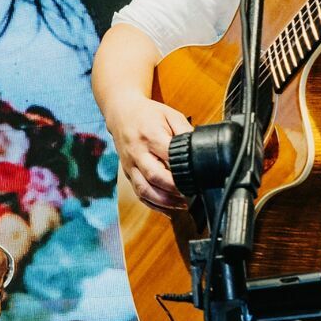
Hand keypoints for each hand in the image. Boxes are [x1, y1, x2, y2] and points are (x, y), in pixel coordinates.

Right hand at [107, 96, 190, 210]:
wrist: (120, 113)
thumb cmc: (147, 114)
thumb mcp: (171, 115)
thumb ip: (185, 132)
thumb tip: (200, 149)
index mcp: (150, 136)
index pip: (168, 157)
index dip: (183, 171)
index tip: (197, 178)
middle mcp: (137, 152)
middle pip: (154, 176)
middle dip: (174, 189)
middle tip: (191, 194)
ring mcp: (130, 164)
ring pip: (144, 189)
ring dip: (164, 201)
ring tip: (182, 204)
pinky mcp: (127, 173)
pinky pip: (138, 193)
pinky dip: (153, 204)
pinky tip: (167, 208)